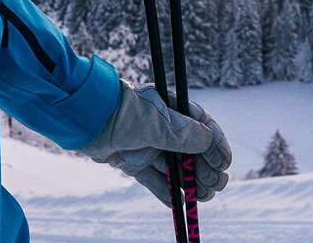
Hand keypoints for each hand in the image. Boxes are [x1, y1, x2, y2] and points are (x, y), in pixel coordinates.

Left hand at [77, 81, 231, 206]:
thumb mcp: (158, 123)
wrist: (87, 120)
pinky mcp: (133, 162)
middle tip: (214, 185)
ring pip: (174, 167)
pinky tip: (178, 203)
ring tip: (201, 198)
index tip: (224, 163)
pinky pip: (154, 179)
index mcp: (173, 110)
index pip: (202, 128)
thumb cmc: (125, 113)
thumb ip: (184, 135)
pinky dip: (166, 191)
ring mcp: (148, 146)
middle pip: (191, 151)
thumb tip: (209, 141)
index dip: (216, 146)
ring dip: (190, 182)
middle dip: (205, 169)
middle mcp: (163, 128)